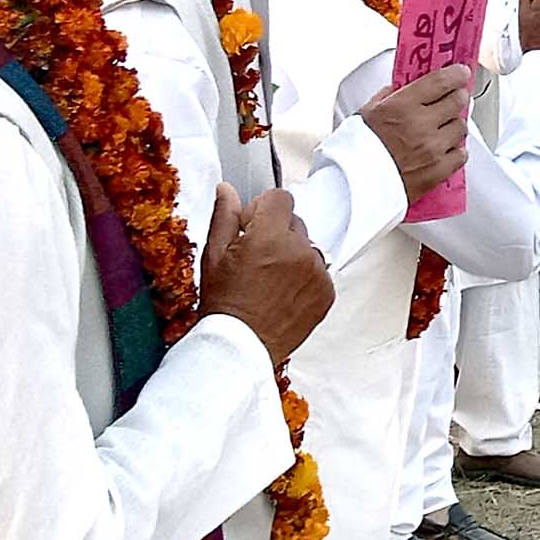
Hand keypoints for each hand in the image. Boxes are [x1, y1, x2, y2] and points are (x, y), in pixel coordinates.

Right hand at [196, 186, 333, 366]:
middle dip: (276, 233)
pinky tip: (282, 294)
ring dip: (293, 255)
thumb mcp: (214, 256)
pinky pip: (319, 272)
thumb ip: (225, 217)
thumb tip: (227, 191)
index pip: (279, 198)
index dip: (262, 210)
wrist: (240, 347)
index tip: (252, 226)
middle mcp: (298, 251)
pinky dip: (305, 278)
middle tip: (256, 260)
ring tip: (269, 280)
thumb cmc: (224, 306)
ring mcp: (316, 273)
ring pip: (308, 247)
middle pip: (294, 222)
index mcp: (270, 236)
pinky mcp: (326, 293)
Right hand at [358, 65, 473, 203]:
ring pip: (461, 127)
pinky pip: (461, 154)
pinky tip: (444, 149)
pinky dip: (455, 150)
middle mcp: (422, 125)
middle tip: (453, 98)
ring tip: (442, 128)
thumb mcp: (366, 113)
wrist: (354, 187)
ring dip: (454, 125)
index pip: (442, 81)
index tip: (460, 72)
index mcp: (403, 106)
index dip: (456, 74)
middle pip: (458, 101)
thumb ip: (387, 96)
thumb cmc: (355, 151)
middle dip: (457, 96)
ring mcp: (433, 149)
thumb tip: (401, 87)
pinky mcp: (438, 171)